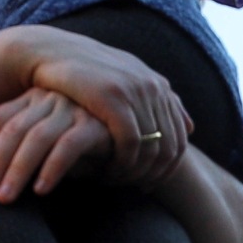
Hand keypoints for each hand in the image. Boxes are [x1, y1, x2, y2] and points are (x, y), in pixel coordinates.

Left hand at [0, 88, 118, 200]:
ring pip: (35, 137)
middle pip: (11, 129)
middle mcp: (48, 99)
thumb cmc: (80, 148)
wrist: (132, 142)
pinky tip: (41, 190)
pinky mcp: (96, 124)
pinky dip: (51, 169)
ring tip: (5, 199)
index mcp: (31, 99)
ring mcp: (73, 108)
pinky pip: (68, 146)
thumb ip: (18, 155)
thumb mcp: (44, 148)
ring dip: (16, 170)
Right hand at [8, 29, 188, 184]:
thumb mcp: (127, 83)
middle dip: (154, 174)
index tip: (150, 185)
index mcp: (158, 85)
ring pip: (151, 148)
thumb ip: (159, 103)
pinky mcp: (114, 98)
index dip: (169, 167)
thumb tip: (192, 126)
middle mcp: (152, 87)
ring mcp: (135, 90)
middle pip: (169, 147)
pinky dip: (122, 163)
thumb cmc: (85, 73)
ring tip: (120, 183)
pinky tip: (108, 172)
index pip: (180, 138)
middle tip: (136, 189)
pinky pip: (131, 143)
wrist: (50, 53)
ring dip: (136, 172)